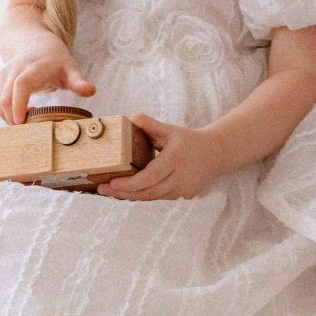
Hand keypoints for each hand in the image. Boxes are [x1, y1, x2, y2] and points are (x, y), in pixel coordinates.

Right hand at [0, 41, 95, 125]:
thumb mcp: (71, 69)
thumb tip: (91, 91)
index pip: (21, 85)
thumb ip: (79, 82)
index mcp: (34, 67)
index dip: (19, 104)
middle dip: (13, 118)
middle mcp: (15, 68)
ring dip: (10, 116)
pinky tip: (24, 112)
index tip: (21, 122)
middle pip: (6, 97)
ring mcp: (4, 73)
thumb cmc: (57, 61)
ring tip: (31, 118)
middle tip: (29, 131)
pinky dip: (7, 111)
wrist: (38, 45)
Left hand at [96, 112, 224, 201]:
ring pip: (152, 197)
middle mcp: (180, 177)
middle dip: (123, 193)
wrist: (215, 153)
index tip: (111, 183)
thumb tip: (127, 118)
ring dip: (130, 195)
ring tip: (110, 191)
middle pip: (148, 192)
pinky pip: (159, 197)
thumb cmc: (188, 140)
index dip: (129, 183)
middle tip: (101, 189)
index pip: (149, 177)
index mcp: (175, 159)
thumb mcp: (169, 130)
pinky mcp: (184, 195)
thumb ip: (149, 124)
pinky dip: (143, 195)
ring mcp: (183, 189)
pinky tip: (128, 191)